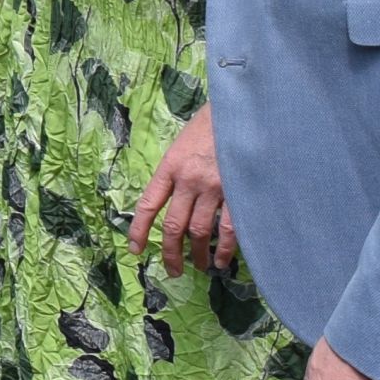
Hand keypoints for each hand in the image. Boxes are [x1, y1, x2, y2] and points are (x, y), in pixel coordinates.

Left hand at [129, 102, 235, 273]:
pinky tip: (222, 261)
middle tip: (173, 270)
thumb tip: (170, 199)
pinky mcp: (238, 192)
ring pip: (199, 232)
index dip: (139, 230)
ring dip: (197, 254)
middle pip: (173, 226)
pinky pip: (228, 229)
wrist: (244, 109)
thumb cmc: (214, 123)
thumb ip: (176, 170)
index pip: (149, 204)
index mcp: (171, 165)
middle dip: (170, 253)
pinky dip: (225, 249)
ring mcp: (214, 187)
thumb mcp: (185, 141)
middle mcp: (189, 179)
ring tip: (199, 266)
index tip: (135, 249)